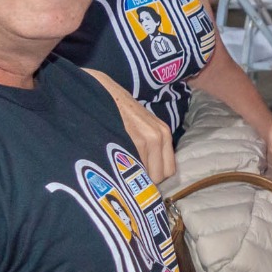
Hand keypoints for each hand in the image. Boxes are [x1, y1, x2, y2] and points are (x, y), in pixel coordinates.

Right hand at [83, 68, 176, 182]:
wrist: (104, 91)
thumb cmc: (121, 111)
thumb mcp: (143, 126)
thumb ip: (151, 147)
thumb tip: (148, 174)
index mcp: (164, 134)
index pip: (168, 171)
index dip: (154, 177)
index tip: (141, 179)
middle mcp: (159, 136)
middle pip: (158, 176)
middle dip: (144, 180)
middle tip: (128, 177)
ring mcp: (146, 138)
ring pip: (144, 174)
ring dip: (132, 176)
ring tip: (119, 171)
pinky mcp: (131, 138)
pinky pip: (132, 166)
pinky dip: (123, 170)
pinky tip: (113, 165)